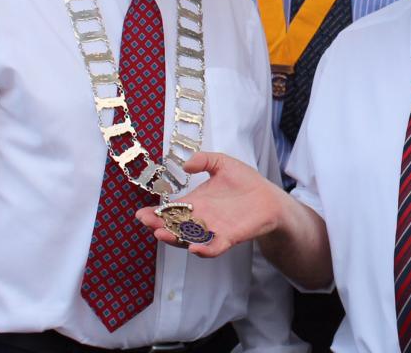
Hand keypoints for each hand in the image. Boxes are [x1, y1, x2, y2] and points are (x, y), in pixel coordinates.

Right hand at [136, 151, 288, 257]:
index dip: (154, 214)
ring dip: (174, 239)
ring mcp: (212, 230)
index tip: (141, 213)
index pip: (170, 211)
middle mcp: (199, 219)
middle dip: (158, 226)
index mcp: (195, 203)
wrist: (269, 198)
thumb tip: (185, 163)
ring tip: (162, 234)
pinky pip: (212, 248)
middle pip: (173, 227)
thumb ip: (204, 160)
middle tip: (147, 222)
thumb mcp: (222, 163)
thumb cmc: (245, 181)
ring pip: (188, 239)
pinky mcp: (228, 238)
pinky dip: (203, 250)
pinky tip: (194, 247)